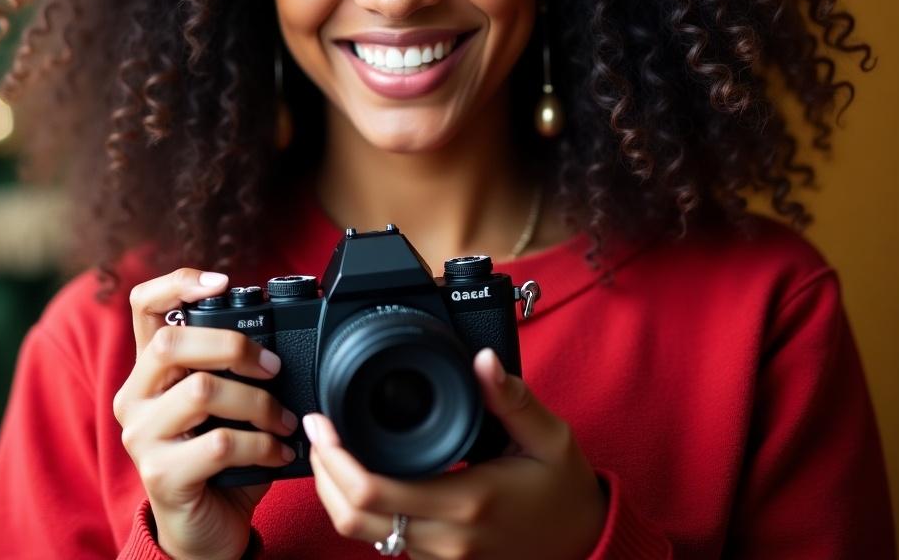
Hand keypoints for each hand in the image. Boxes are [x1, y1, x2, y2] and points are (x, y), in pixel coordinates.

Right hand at [113, 268, 297, 559]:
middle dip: (234, 346)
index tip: (221, 283)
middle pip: (172, 342)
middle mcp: (134, 397)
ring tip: (285, 419)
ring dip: (258, 402)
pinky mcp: (160, 475)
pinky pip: (220, 443)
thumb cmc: (221, 457)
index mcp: (150, 369)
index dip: (177, 283)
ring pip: (200, 391)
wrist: (207, 531)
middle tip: (274, 367)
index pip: (144, 305)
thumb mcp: (224, 402)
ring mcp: (141, 437)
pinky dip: (262, 444)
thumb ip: (232, 367)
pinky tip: (280, 452)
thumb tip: (280, 335)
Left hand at [304, 348, 606, 559]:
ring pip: (363, 534)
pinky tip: (357, 471)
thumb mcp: (549, 436)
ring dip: (335, 492)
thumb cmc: (564, 488)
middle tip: (314, 429)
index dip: (335, 459)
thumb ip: (512, 397)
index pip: (376, 493)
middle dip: (322, 473)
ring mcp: (440, 556)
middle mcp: (447, 537)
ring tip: (328, 446)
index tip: (320, 422)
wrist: (584, 540)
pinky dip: (359, 508)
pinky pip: (384, 538)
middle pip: (353, 519)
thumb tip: (484, 359)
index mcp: (468, 501)